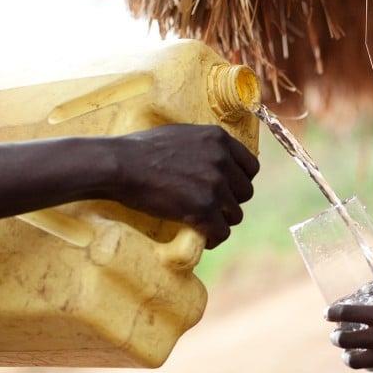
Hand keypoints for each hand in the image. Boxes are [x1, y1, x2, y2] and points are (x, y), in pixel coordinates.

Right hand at [109, 124, 259, 248]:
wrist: (122, 164)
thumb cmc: (141, 149)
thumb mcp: (182, 135)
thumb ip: (204, 146)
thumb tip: (213, 160)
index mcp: (219, 139)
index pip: (251, 167)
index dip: (240, 181)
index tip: (229, 190)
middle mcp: (222, 160)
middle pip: (245, 192)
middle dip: (230, 202)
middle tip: (212, 208)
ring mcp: (215, 185)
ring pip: (235, 214)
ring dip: (221, 221)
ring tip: (204, 224)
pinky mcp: (203, 208)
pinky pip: (222, 232)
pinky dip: (214, 238)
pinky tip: (204, 238)